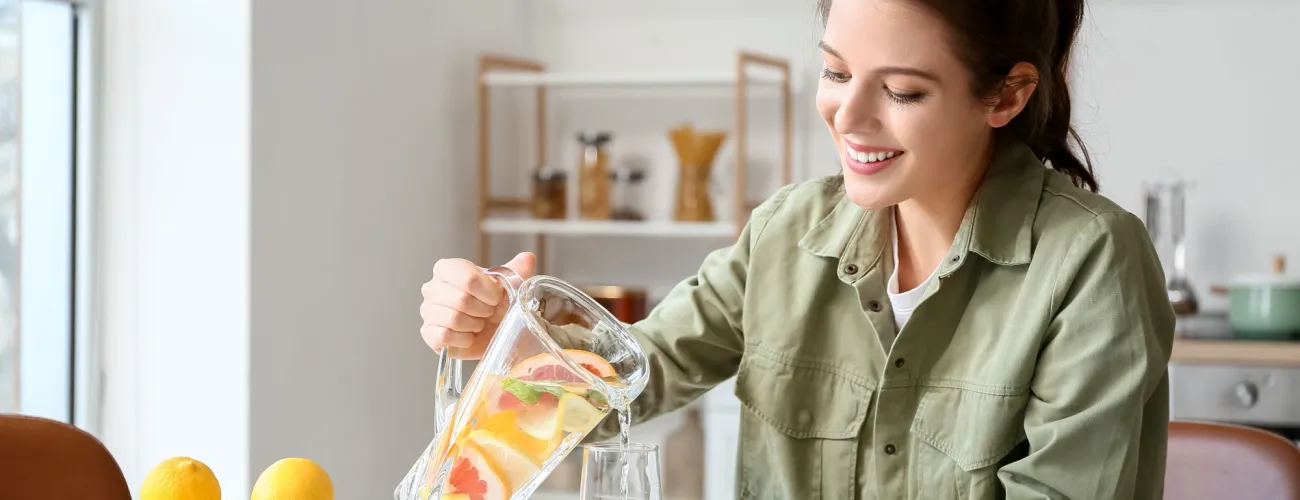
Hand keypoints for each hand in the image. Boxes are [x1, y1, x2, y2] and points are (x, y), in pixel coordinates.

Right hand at [420, 252, 535, 358]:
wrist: (490, 330)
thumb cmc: (495, 304)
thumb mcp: (508, 285)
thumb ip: (517, 270)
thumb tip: (527, 258)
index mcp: (447, 268)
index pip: (467, 278)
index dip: (488, 292)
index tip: (497, 298)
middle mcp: (432, 287)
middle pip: (461, 300)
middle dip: (483, 310)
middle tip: (489, 313)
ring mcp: (427, 310)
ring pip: (453, 319)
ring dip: (474, 325)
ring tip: (479, 324)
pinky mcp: (428, 333)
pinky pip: (444, 336)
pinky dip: (464, 339)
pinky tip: (470, 336)